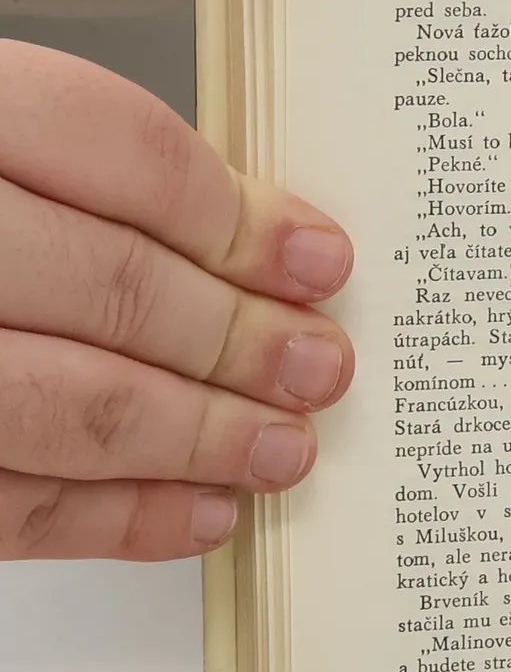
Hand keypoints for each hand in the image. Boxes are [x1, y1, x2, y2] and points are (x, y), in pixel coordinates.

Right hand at [0, 41, 354, 560]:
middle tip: (317, 367)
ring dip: (197, 437)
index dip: (237, 216)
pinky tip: (195, 512)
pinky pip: (6, 504)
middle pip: (110, 285)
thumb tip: (257, 242)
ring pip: (66, 405)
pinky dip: (115, 518)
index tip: (319, 260)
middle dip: (238, 339)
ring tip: (282, 448)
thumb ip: (84, 177)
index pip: (119, 153)